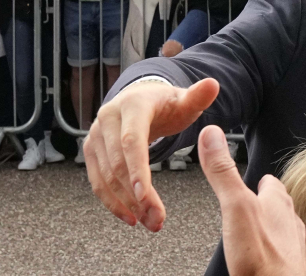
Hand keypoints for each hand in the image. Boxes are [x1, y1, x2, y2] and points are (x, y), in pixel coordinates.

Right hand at [84, 78, 219, 229]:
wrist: (142, 99)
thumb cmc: (167, 103)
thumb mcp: (185, 100)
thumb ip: (199, 96)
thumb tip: (214, 84)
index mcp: (132, 105)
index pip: (131, 140)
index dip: (137, 168)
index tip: (145, 194)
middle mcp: (107, 118)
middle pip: (118, 163)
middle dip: (136, 195)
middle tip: (156, 217)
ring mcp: (95, 135)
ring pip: (105, 176)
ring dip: (125, 203)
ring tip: (148, 221)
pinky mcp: (92, 151)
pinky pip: (97, 181)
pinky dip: (112, 201)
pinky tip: (130, 215)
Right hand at [198, 126, 305, 275]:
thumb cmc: (261, 257)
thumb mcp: (235, 206)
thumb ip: (223, 172)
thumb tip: (211, 135)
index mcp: (277, 201)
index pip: (271, 181)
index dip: (259, 179)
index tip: (253, 176)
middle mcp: (289, 222)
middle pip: (278, 206)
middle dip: (264, 203)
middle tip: (251, 202)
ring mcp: (291, 246)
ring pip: (281, 229)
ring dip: (268, 226)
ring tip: (255, 227)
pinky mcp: (287, 268)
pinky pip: (279, 252)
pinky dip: (268, 250)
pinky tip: (260, 257)